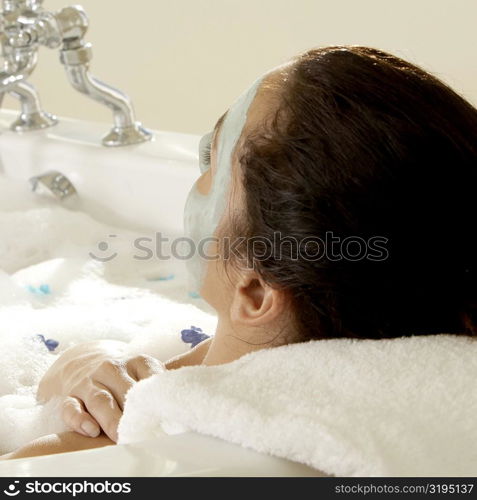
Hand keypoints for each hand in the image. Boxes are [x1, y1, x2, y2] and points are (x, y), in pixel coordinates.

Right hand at [37, 340, 163, 441]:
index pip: (149, 378)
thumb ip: (159, 387)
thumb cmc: (128, 378)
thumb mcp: (146, 374)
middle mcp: (111, 368)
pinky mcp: (70, 396)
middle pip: (124, 392)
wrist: (88, 363)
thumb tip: (176, 410)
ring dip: (111, 419)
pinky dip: (80, 420)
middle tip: (144, 434)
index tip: (164, 415)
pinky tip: (91, 430)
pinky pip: (71, 408)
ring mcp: (89, 382)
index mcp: (136, 361)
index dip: (156, 398)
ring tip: (121, 436)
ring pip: (99, 400)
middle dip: (134, 414)